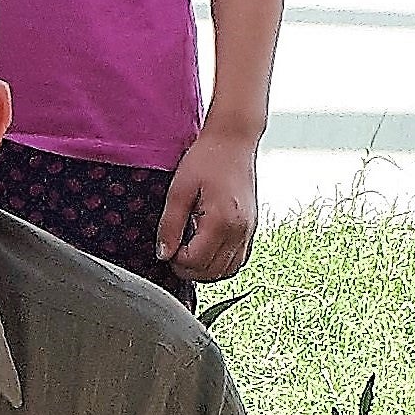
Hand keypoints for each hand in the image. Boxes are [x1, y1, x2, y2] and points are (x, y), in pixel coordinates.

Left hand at [156, 127, 260, 283]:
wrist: (234, 141)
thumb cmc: (207, 158)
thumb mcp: (178, 190)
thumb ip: (170, 225)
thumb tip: (163, 254)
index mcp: (221, 221)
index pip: (195, 262)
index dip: (175, 260)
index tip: (167, 246)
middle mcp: (240, 231)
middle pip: (212, 273)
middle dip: (188, 269)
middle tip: (174, 251)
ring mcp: (249, 231)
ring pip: (227, 271)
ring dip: (205, 270)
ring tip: (189, 251)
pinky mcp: (251, 228)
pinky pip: (238, 260)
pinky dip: (221, 263)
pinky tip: (206, 249)